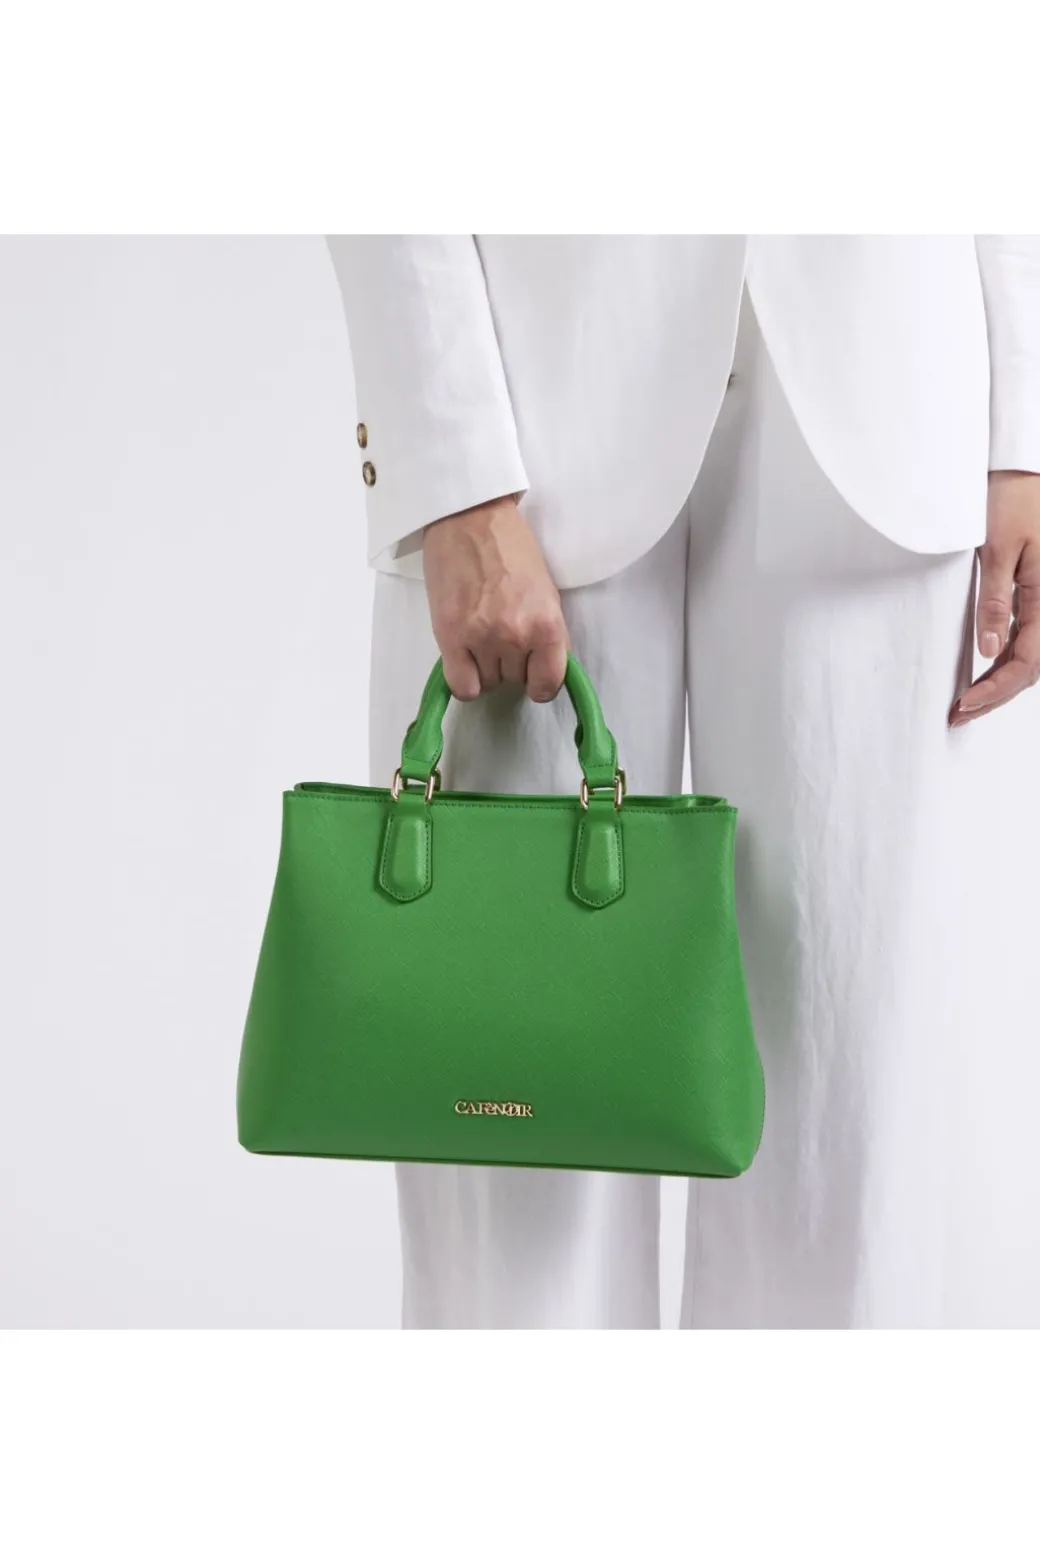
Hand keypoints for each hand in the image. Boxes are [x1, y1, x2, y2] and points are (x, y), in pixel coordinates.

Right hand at [422, 495, 568, 701]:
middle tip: (501, 634)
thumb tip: (543, 668)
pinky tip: (464, 660)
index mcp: (547, 625)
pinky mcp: (450, 638)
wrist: (469, 518)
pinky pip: (462, 686)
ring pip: (488, 683)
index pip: (549, 684)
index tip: (532, 671)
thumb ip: (547, 634)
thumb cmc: (511, 548)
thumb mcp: (546, 592)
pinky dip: (464, 680)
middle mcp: (516, 637)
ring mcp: (481, 639)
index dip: (540, 681)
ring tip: (480, 634)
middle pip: (515, 682)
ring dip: (485, 667)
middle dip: (510, 664)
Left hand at [950, 471, 1039, 725]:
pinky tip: (987, 671)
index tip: (964, 705)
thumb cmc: (1011, 499)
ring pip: (1033, 655)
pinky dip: (1008, 661)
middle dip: (997, 695)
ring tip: (969, 702)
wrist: (1021, 467)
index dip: (996, 690)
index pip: (1027, 661)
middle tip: (958, 715)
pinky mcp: (1038, 593)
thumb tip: (990, 651)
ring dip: (1003, 682)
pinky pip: (1030, 637)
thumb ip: (995, 601)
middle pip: (1032, 667)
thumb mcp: (996, 550)